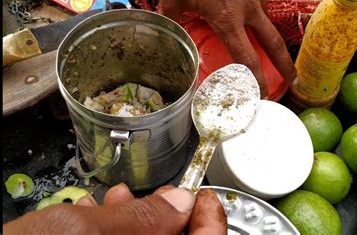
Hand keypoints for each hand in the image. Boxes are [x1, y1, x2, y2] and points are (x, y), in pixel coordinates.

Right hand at [3, 184, 226, 233]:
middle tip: (161, 194)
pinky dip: (117, 232)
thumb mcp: (79, 233)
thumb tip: (180, 203)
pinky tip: (98, 217)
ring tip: (117, 199)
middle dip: (168, 216)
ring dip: (139, 221)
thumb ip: (138, 219)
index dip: (210, 220)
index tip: (203, 195)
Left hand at [158, 0, 295, 97]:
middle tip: (294, 79)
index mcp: (226, 18)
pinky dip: (252, 7)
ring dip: (262, 30)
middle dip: (286, 64)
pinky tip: (239, 1)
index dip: (256, 79)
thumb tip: (172, 33)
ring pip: (264, 18)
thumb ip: (174, 19)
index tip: (262, 93)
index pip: (247, 58)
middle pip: (274, 43)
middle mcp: (247, 7)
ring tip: (252, 33)